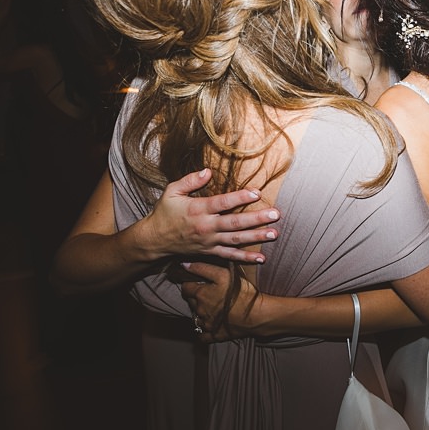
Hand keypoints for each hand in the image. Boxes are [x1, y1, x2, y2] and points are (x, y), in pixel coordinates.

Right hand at [132, 168, 277, 263]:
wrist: (153, 239)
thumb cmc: (164, 212)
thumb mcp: (171, 192)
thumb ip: (189, 181)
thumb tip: (207, 171)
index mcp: (197, 209)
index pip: (222, 202)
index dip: (240, 197)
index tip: (257, 193)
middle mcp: (206, 226)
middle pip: (234, 223)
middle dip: (256, 219)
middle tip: (275, 214)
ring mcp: (209, 241)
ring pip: (236, 240)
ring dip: (256, 237)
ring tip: (274, 233)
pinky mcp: (210, 251)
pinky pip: (229, 256)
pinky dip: (245, 258)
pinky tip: (261, 258)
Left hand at [179, 262, 258, 341]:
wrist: (257, 314)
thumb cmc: (242, 293)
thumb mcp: (223, 274)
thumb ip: (203, 268)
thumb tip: (184, 265)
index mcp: (200, 294)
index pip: (186, 288)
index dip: (190, 283)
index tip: (197, 282)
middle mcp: (200, 310)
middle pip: (191, 302)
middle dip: (196, 297)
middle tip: (207, 293)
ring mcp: (207, 324)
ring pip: (196, 318)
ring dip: (200, 313)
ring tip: (211, 308)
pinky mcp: (215, 334)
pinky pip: (203, 335)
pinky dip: (203, 331)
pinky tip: (208, 326)